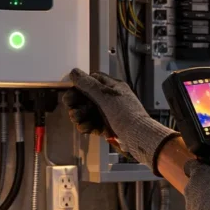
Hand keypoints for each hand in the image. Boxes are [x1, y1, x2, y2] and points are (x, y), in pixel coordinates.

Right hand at [63, 69, 177, 172]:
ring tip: (78, 121)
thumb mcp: (105, 96)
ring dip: (80, 116)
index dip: (79, 86)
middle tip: (72, 110)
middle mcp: (110, 98)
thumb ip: (88, 84)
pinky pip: (92, 123)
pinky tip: (85, 128)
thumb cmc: (125, 114)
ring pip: (87, 111)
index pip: (92, 80)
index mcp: (112, 87)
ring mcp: (108, 113)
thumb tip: (74, 72)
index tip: (71, 93)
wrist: (138, 137)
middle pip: (86, 97)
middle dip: (77, 104)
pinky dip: (87, 125)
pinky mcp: (107, 126)